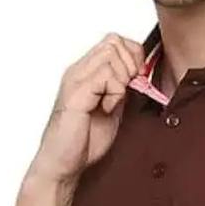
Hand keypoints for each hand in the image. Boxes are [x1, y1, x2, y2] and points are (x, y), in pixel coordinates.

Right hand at [30, 34, 144, 186]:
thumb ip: (122, 91)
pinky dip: (115, 92)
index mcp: (87, 73)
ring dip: (122, 80)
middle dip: (130, 65)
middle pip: (114, 41)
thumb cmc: (83, 142)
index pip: (115, 41)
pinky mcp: (76, 93)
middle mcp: (80, 71)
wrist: (63, 164)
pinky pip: (106, 75)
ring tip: (113, 103)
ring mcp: (76, 79)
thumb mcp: (113, 111)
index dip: (132, 57)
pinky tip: (107, 109)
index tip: (136, 82)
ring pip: (112, 53)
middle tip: (127, 91)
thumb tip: (141, 76)